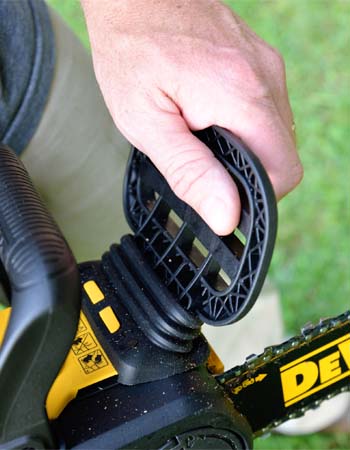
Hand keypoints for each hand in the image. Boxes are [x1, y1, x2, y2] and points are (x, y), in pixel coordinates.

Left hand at [81, 0, 302, 234]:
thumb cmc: (131, 51)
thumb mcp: (146, 123)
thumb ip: (190, 171)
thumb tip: (226, 215)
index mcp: (241, 96)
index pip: (284, 171)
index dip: (257, 195)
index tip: (222, 193)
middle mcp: (265, 76)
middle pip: (282, 153)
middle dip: (246, 170)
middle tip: (202, 160)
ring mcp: (266, 63)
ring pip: (276, 131)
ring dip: (245, 146)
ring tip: (202, 132)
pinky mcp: (259, 58)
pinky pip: (266, 107)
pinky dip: (243, 123)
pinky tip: (210, 113)